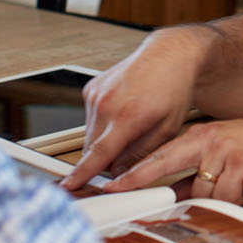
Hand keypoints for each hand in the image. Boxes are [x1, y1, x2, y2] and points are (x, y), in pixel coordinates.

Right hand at [60, 28, 207, 190]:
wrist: (169, 56)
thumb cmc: (173, 89)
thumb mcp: (167, 129)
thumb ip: (140, 154)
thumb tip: (120, 173)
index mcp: (127, 115)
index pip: (99, 153)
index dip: (82, 173)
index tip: (69, 185)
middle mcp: (106, 102)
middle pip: (92, 147)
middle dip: (104, 158)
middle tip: (125, 153)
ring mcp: (96, 93)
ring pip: (89, 133)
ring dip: (104, 138)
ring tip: (130, 124)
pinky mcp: (90, 88)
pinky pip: (90, 117)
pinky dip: (102, 122)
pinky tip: (122, 111)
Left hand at [106, 115, 242, 205]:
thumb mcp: (224, 155)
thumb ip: (197, 173)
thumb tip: (173, 196)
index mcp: (199, 135)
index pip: (159, 155)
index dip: (134, 172)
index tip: (111, 186)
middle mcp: (206, 139)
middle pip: (165, 166)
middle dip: (141, 183)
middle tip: (118, 194)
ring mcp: (222, 150)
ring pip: (200, 192)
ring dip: (218, 199)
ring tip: (239, 186)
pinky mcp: (239, 165)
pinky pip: (224, 197)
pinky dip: (236, 200)